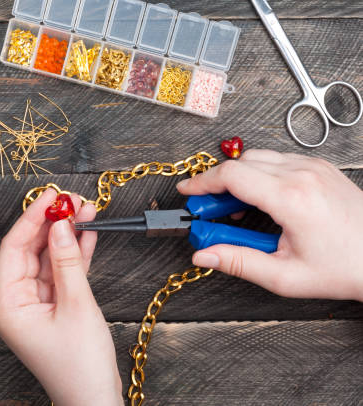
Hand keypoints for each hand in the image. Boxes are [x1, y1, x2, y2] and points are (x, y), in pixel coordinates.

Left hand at [0, 188, 122, 405]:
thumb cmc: (80, 365)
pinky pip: (61, 271)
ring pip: (48, 258)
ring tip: (86, 210)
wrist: (94, 398)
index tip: (49, 197)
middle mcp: (17, 301)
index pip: (13, 249)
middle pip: (30, 250)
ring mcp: (35, 303)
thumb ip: (68, 261)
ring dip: (67, 235)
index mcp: (8, 304)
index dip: (31, 219)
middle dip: (52, 224)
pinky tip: (88, 233)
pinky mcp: (54, 305)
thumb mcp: (76, 305)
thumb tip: (61, 226)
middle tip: (72, 200)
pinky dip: (74, 254)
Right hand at [177, 149, 362, 301]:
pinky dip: (260, 175)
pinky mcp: (321, 168)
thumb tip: (203, 255)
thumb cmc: (344, 267)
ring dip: (239, 178)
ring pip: (259, 158)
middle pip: (241, 162)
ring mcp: (314, 167)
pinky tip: (261, 200)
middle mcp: (303, 174)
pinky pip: (279, 160)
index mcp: (291, 198)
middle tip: (210, 211)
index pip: (232, 175)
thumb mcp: (284, 276)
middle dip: (217, 183)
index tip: (188, 193)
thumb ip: (238, 262)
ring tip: (236, 209)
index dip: (202, 183)